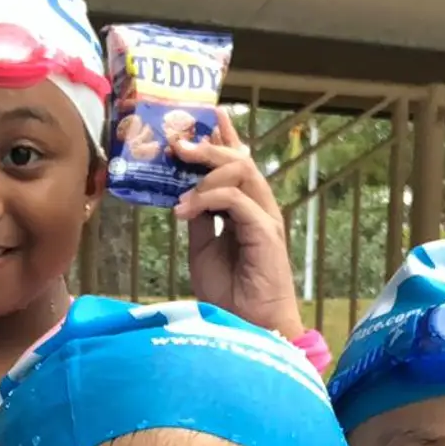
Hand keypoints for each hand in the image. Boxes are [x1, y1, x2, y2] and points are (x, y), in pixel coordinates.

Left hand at [175, 110, 304, 342]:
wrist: (251, 326)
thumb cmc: (230, 294)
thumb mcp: (203, 249)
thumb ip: (199, 219)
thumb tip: (183, 194)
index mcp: (247, 209)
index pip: (238, 163)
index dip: (223, 138)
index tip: (202, 119)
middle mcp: (260, 208)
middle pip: (240, 160)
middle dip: (208, 145)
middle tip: (179, 141)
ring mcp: (265, 218)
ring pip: (242, 171)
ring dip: (206, 169)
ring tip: (179, 172)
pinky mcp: (265, 232)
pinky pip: (235, 200)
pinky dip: (206, 199)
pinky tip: (184, 210)